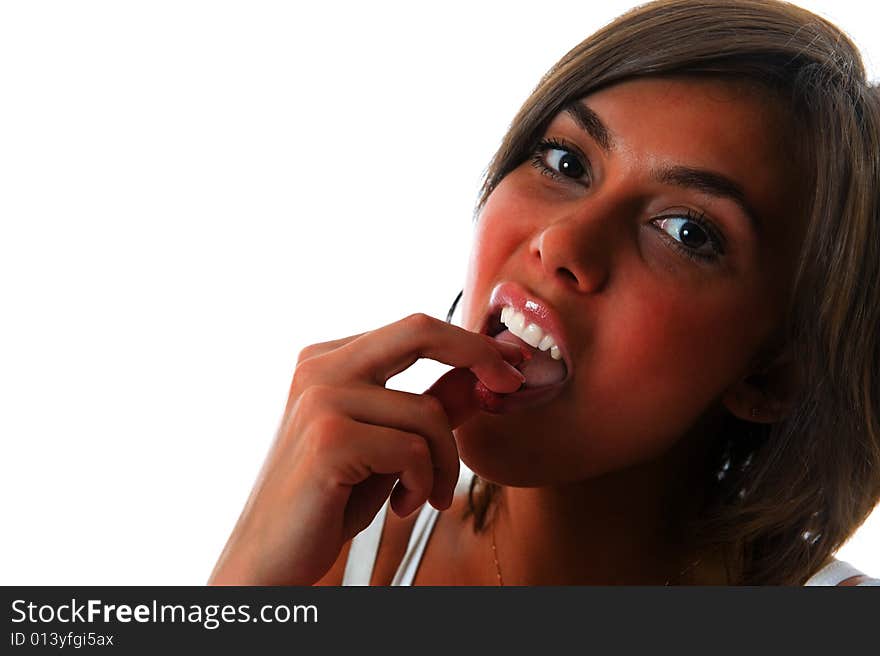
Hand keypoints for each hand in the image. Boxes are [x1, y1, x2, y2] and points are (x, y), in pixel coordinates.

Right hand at [208, 313, 524, 584]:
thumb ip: (429, 407)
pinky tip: (401, 506)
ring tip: (424, 495)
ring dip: (444, 464)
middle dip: (478, 353)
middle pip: (420, 331)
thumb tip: (480, 378)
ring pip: (428, 413)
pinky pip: (413, 452)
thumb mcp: (389, 447)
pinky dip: (422, 484)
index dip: (470, 344)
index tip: (510, 364)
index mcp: (329, 360)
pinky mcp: (329, 440)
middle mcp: (320, 368)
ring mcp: (321, 400)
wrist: (270, 555)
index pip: (414, 329)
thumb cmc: (329, 500)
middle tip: (510, 385)